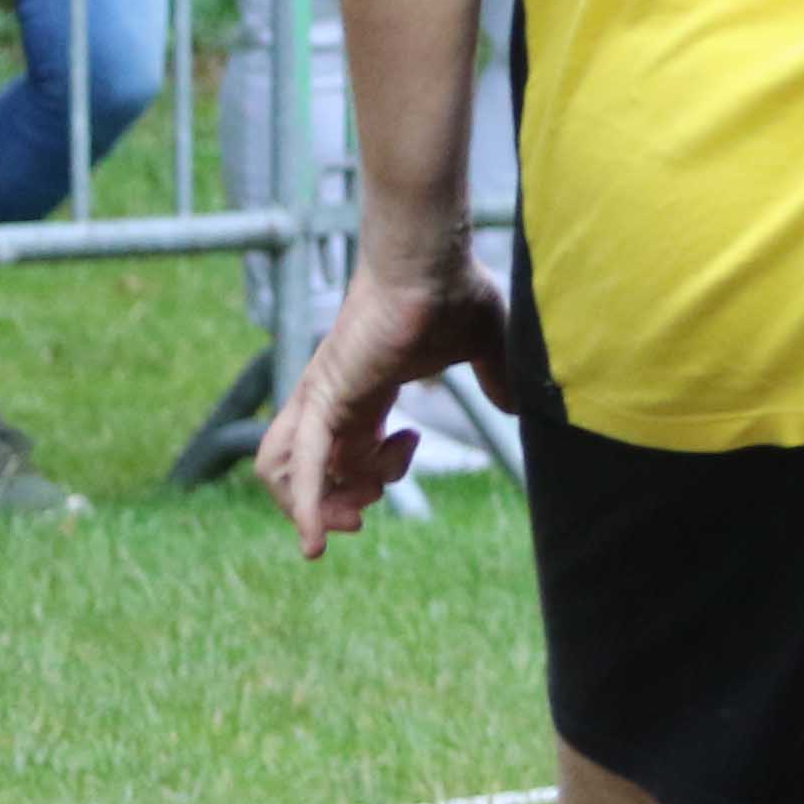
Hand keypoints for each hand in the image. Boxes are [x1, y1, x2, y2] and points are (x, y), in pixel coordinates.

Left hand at [257, 235, 508, 558]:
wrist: (430, 258)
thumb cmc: (453, 289)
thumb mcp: (485, 344)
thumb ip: (496, 377)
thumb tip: (518, 407)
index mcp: (364, 387)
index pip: (348, 447)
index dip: (377, 467)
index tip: (411, 447)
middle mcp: (335, 397)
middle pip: (313, 469)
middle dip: (342, 502)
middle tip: (367, 514)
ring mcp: (322, 398)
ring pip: (286, 473)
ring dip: (316, 510)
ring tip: (352, 520)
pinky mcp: (324, 400)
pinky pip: (299, 466)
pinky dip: (303, 510)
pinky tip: (313, 544)